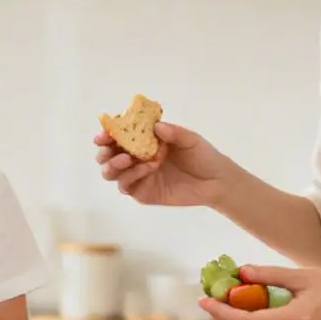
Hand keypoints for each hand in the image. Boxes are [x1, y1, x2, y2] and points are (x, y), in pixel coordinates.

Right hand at [93, 120, 233, 208]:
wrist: (216, 181)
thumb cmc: (203, 156)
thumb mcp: (190, 139)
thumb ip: (172, 132)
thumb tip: (155, 126)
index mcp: (144, 141)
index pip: (118, 137)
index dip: (107, 135)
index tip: (105, 134)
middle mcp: (136, 158)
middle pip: (107, 157)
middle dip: (104, 152)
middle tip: (108, 149)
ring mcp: (138, 177)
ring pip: (111, 173)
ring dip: (114, 165)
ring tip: (128, 159)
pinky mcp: (143, 192)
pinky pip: (127, 186)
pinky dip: (132, 176)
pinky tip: (148, 168)